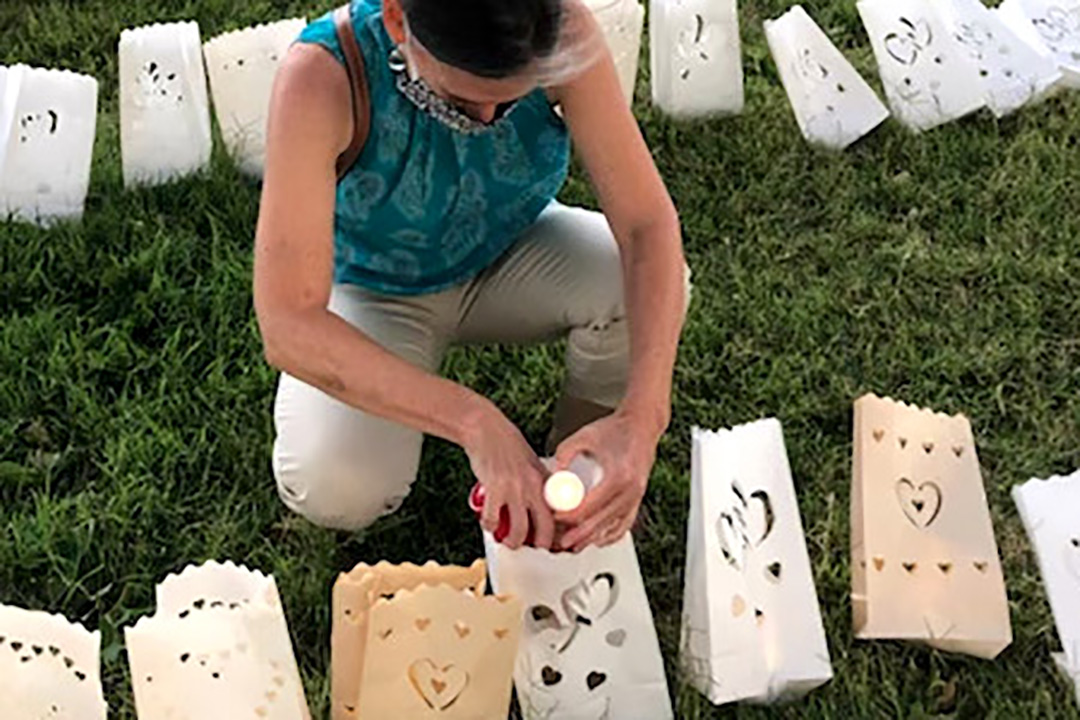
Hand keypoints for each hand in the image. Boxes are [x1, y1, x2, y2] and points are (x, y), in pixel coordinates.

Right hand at [462, 404, 555, 549]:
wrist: (487, 429)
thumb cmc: (508, 445)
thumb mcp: (533, 463)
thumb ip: (540, 482)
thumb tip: (545, 502)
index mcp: (546, 481)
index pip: (560, 514)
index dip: (560, 532)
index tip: (555, 542)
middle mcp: (534, 486)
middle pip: (545, 527)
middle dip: (541, 545)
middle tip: (534, 549)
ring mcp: (515, 488)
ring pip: (520, 529)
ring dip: (514, 542)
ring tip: (509, 542)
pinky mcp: (495, 488)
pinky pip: (493, 519)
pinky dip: (490, 527)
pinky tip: (488, 525)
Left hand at [552, 409, 661, 551]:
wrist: (642, 425)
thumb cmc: (614, 429)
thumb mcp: (583, 436)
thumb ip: (564, 454)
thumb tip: (552, 476)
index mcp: (618, 476)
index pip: (590, 506)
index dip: (571, 515)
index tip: (556, 516)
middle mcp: (631, 490)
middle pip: (602, 522)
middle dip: (579, 534)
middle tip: (561, 541)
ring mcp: (637, 496)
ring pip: (613, 527)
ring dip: (593, 538)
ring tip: (575, 545)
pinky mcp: (638, 498)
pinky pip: (625, 523)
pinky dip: (611, 534)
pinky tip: (598, 540)